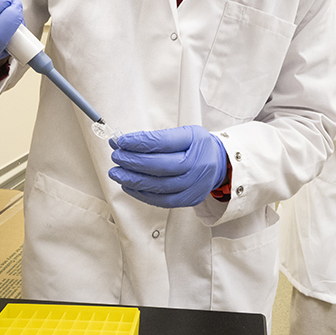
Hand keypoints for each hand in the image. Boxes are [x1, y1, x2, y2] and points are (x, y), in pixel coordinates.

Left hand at [108, 125, 228, 207]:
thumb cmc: (196, 146)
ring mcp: (195, 184)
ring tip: (117, 173)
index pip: (163, 142)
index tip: (121, 141)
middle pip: (160, 166)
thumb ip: (155, 138)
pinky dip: (142, 194)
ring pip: (159, 185)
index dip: (139, 142)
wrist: (219, 164)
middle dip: (133, 161)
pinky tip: (128, 186)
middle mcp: (198, 164)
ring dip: (133, 179)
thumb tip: (123, 143)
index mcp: (196, 141)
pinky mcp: (189, 199)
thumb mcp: (184, 133)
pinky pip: (162, 200)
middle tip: (116, 156)